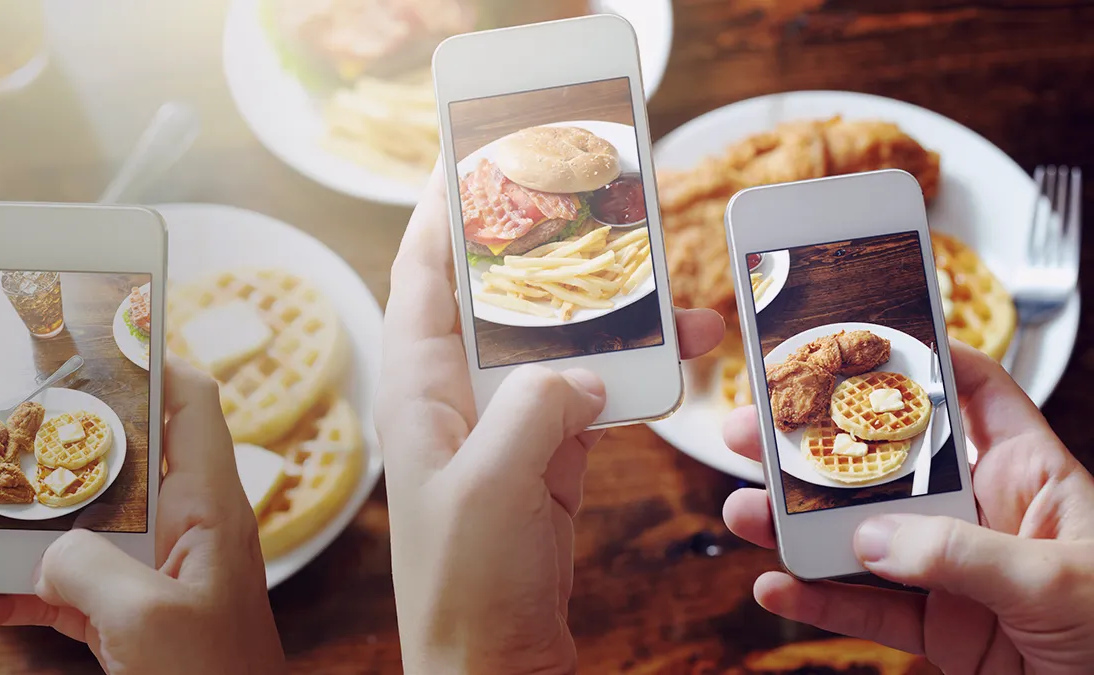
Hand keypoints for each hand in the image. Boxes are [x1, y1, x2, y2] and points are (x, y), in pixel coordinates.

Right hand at [0, 359, 284, 674]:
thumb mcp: (149, 621)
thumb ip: (90, 569)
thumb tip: (48, 551)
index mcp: (207, 507)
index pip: (191, 407)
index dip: (149, 366)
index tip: (85, 349)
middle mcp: (179, 530)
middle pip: (99, 468)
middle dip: (23, 461)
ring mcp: (150, 574)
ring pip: (68, 530)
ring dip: (0, 534)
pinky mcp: (125, 618)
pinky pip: (62, 593)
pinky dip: (15, 600)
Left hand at [377, 168, 725, 673]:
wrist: (496, 664)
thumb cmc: (466, 584)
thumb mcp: (491, 485)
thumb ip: (533, 409)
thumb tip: (578, 370)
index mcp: (418, 391)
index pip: (422, 276)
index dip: (441, 211)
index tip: (469, 154)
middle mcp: (456, 398)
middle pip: (496, 299)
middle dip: (540, 248)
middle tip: (586, 196)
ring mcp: (506, 428)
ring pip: (555, 343)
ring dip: (605, 312)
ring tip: (657, 270)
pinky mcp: (548, 459)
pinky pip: (593, 395)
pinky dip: (633, 374)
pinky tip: (681, 352)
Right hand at [722, 341, 1093, 673]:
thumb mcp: (1057, 581)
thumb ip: (963, 555)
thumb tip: (874, 540)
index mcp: (1029, 478)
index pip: (976, 396)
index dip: (923, 363)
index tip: (857, 343)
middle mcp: (984, 517)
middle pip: (888, 465)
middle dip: (819, 447)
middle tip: (755, 431)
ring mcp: (956, 574)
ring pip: (863, 538)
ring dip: (800, 527)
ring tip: (745, 512)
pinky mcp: (941, 629)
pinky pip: (868, 611)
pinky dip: (819, 602)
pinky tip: (779, 586)